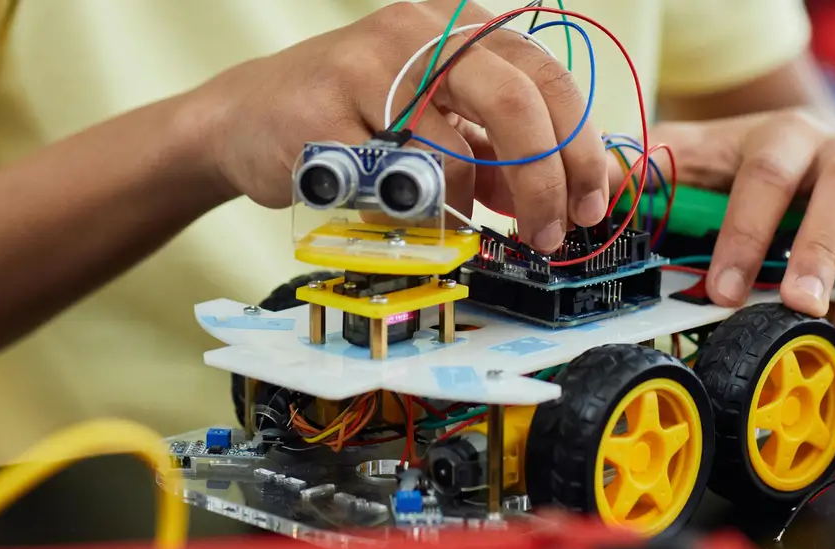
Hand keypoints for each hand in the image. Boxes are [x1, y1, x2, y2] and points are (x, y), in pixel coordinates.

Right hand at [190, 0, 607, 252]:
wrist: (243, 119)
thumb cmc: (352, 121)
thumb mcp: (439, 126)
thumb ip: (500, 154)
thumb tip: (568, 196)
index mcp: (459, 28)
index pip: (548, 79)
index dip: (580, 150)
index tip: (591, 205)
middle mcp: (419, 32)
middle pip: (517, 105)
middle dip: (546, 183)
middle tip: (548, 234)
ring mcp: (367, 66)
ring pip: (455, 153)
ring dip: (470, 209)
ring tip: (458, 225)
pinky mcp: (323, 113)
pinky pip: (391, 183)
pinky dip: (412, 213)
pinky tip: (404, 213)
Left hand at [644, 109, 834, 397]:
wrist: (809, 144)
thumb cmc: (742, 164)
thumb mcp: (691, 155)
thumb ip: (645, 172)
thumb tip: (591, 199)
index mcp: (788, 134)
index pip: (769, 173)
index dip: (746, 230)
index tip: (722, 290)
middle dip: (824, 247)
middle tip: (800, 304)